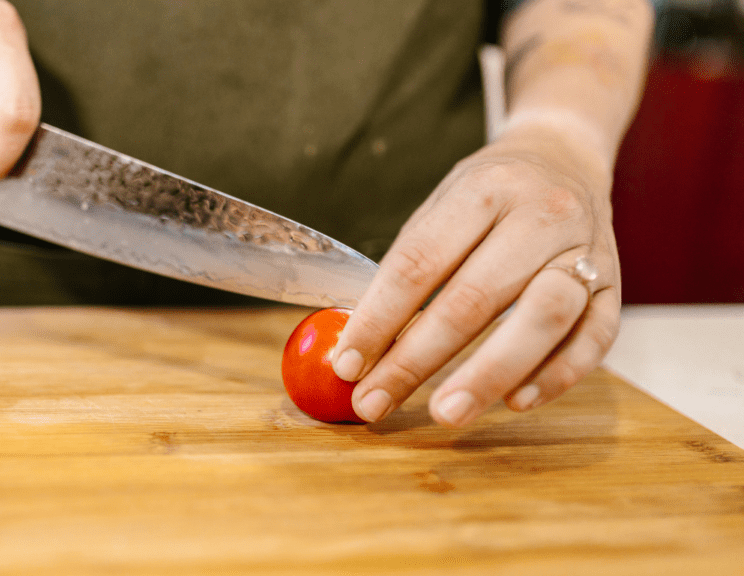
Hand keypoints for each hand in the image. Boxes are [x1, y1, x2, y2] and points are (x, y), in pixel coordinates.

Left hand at [331, 124, 620, 426]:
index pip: (419, 263)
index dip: (378, 318)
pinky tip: (516, 401)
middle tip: (376, 402)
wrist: (566, 156)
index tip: (347, 364)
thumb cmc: (490, 193)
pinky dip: (557, 374)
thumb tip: (363, 346)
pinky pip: (595, 336)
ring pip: (543, 317)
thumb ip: (409, 269)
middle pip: (475, 297)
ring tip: (446, 412)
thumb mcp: (442, 206)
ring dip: (489, 373)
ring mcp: (586, 249)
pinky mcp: (616, 284)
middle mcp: (540, 214)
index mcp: (483, 189)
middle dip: (417, 360)